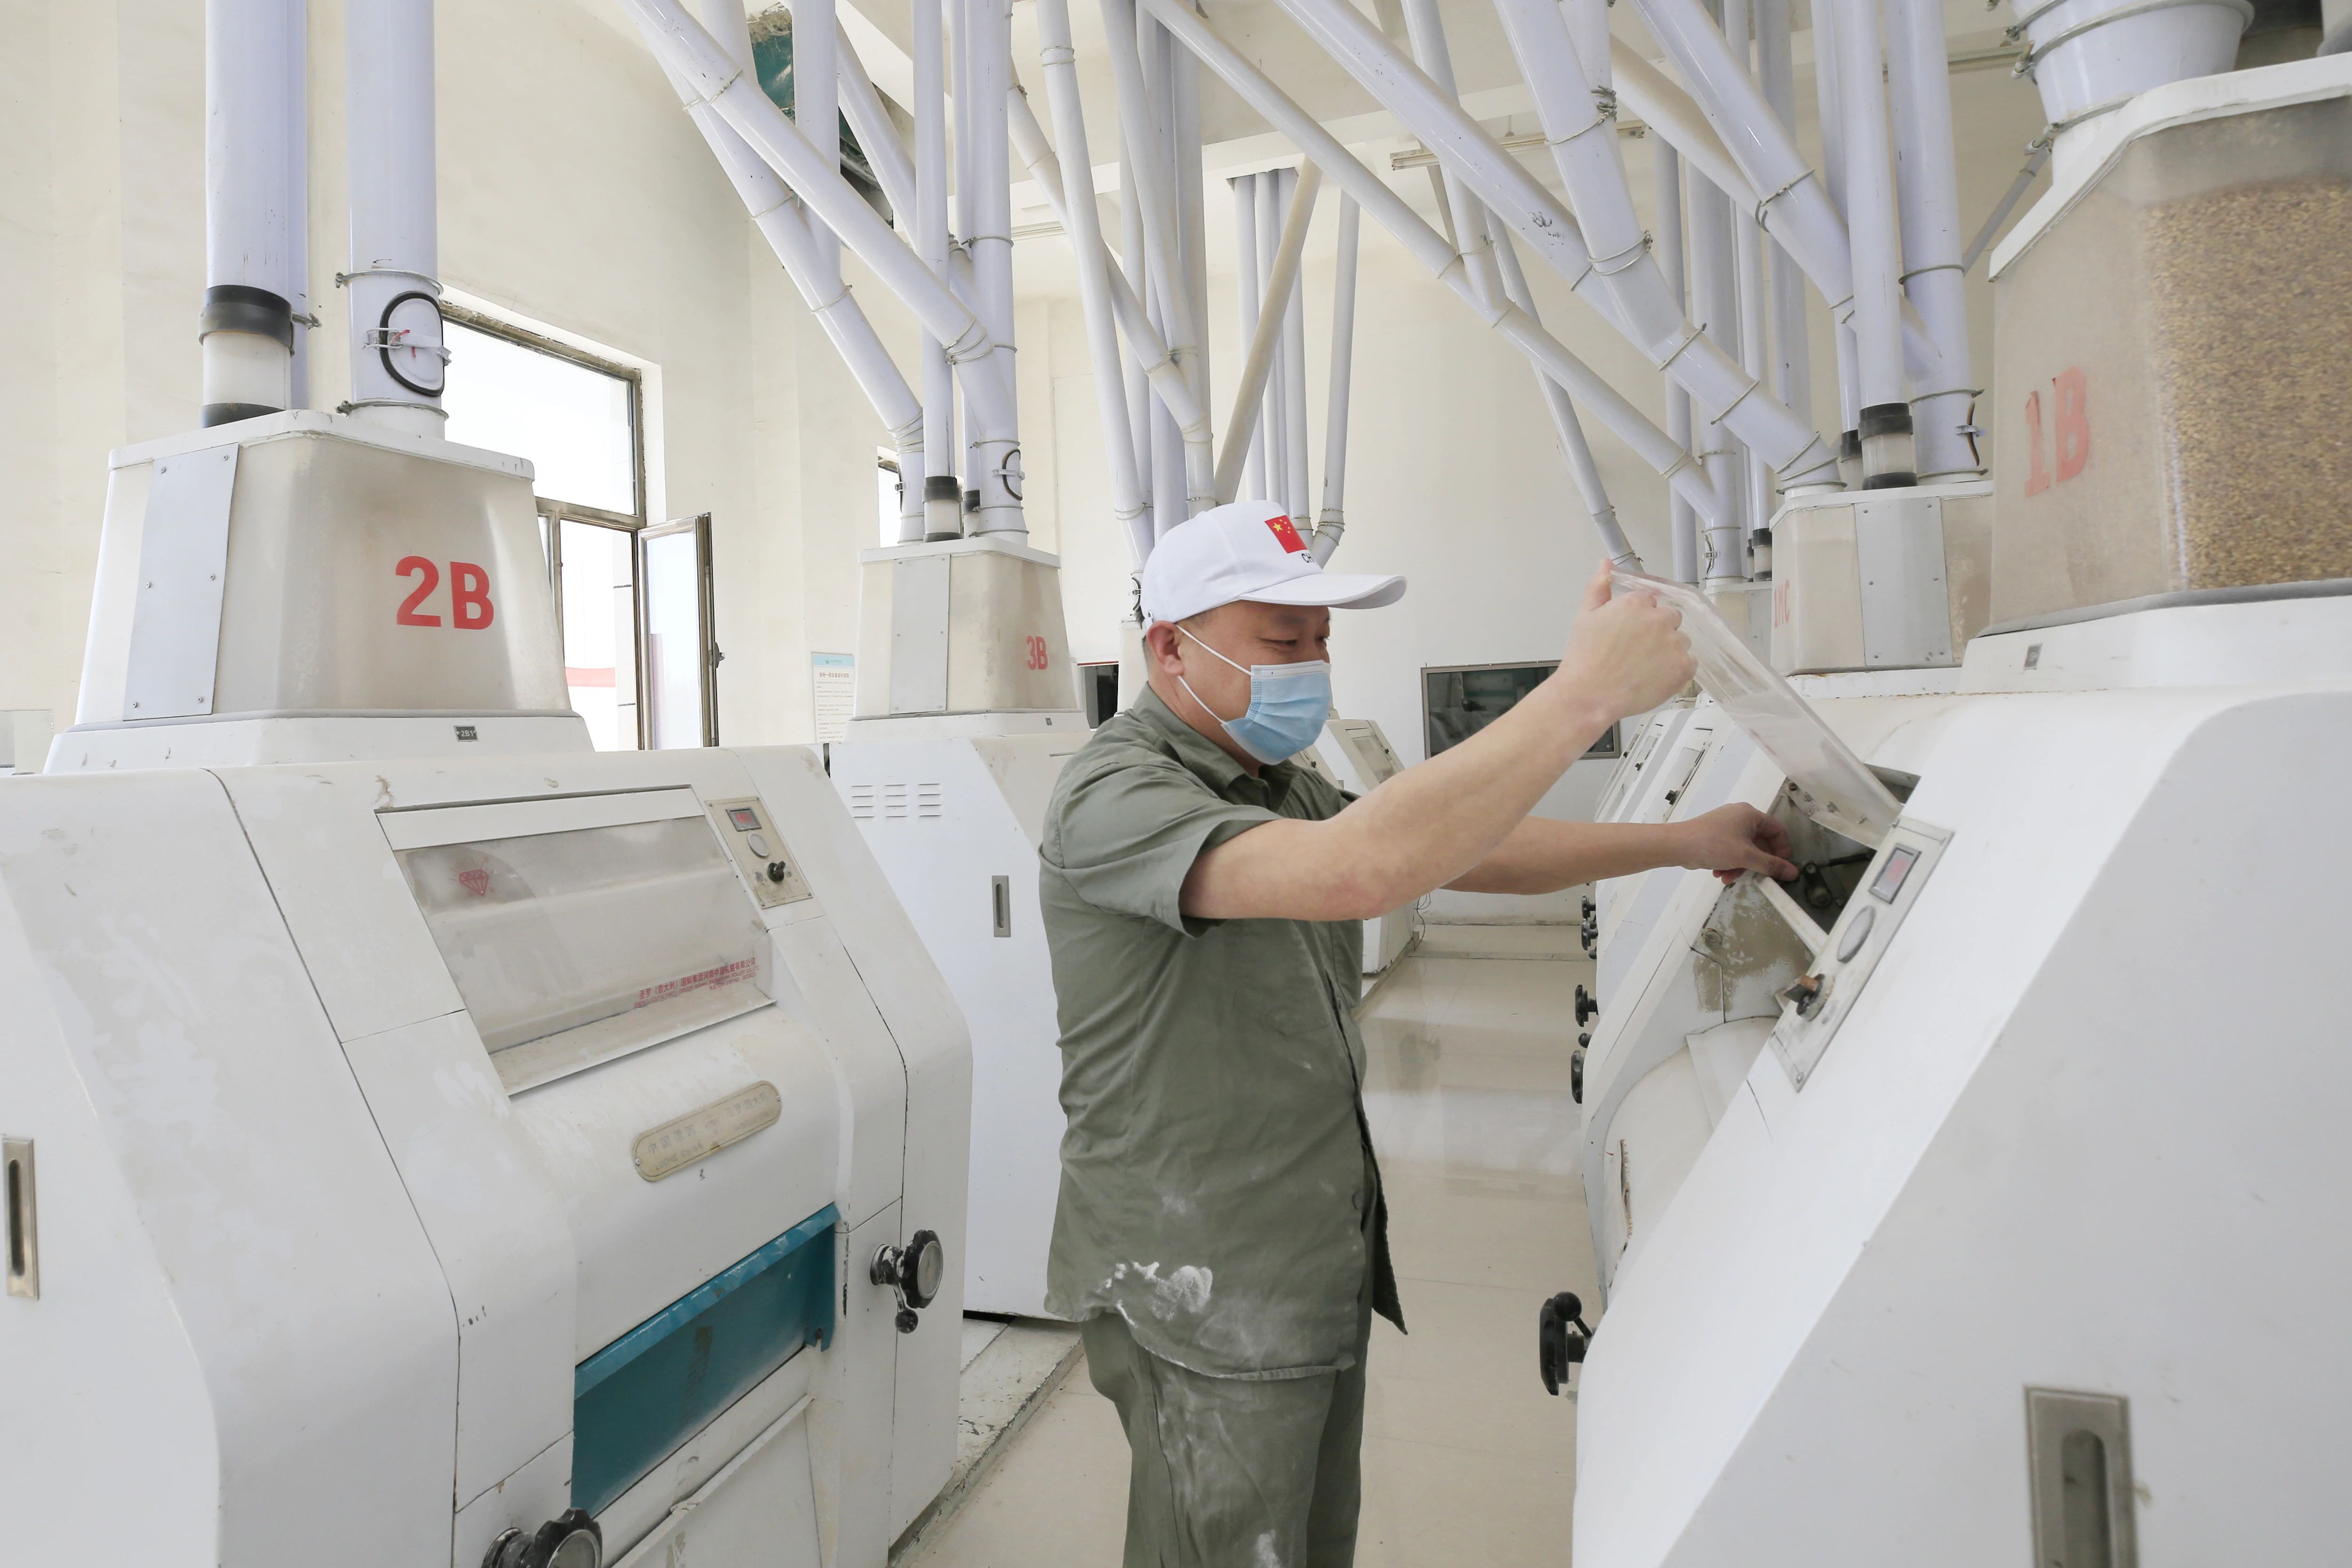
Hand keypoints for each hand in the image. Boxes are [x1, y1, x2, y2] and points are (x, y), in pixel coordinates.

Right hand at [1551, 560, 1695, 725]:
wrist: (1589, 695)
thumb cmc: (1585, 658)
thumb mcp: (1585, 615)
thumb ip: (1598, 586)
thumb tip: (1606, 564)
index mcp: (1637, 603)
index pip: (1652, 602)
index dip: (1640, 618)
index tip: (1630, 633)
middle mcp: (1659, 619)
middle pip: (1671, 618)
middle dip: (1658, 631)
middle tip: (1637, 651)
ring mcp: (1674, 643)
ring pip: (1681, 640)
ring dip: (1669, 650)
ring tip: (1645, 666)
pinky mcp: (1683, 667)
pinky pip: (1689, 663)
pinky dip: (1677, 670)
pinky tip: (1655, 676)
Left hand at [1670, 804, 1797, 883]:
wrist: (1676, 845)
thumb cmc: (1713, 845)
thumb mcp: (1746, 857)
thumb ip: (1771, 865)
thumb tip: (1793, 873)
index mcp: (1750, 814)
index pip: (1777, 830)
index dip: (1783, 850)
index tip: (1782, 868)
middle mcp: (1739, 816)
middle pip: (1760, 843)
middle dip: (1756, 863)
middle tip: (1755, 877)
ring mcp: (1726, 826)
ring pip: (1744, 850)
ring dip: (1740, 867)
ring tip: (1728, 878)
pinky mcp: (1715, 835)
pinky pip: (1731, 850)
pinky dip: (1729, 863)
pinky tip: (1719, 874)